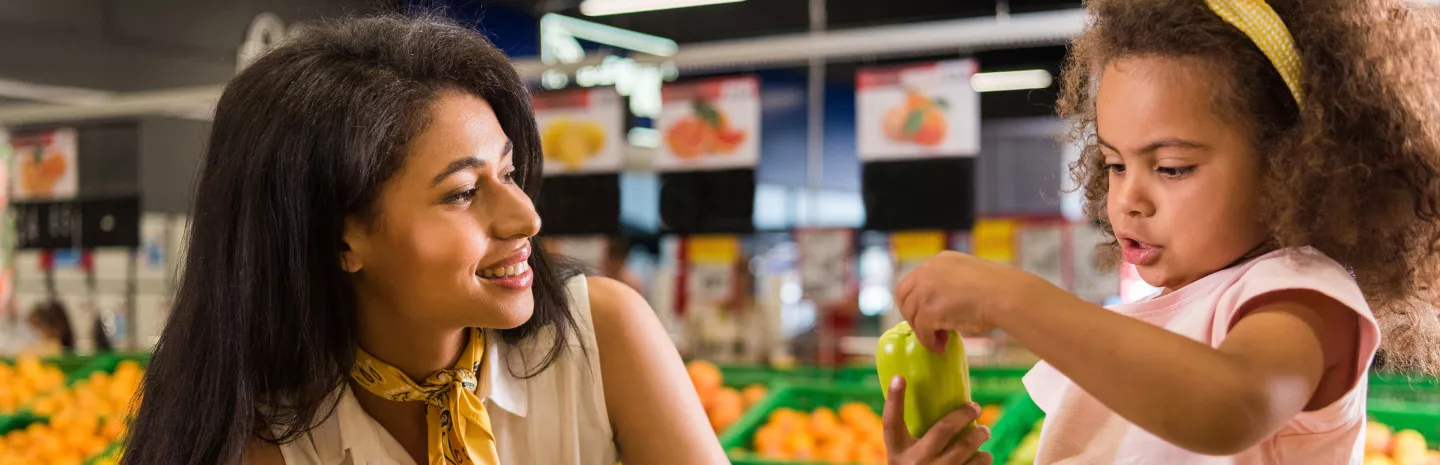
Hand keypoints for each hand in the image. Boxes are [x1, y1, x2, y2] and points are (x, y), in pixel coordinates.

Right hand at [883, 376, 991, 464]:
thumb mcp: (903, 458)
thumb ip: (914, 439)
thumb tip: (923, 398)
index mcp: (897, 453)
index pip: (890, 422)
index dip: (893, 399)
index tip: (899, 378)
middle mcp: (916, 464)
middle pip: (945, 430)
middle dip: (965, 414)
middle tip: (976, 408)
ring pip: (969, 451)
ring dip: (981, 440)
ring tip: (983, 434)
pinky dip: (984, 460)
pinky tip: (983, 457)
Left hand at [895, 251, 1048, 351]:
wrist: (1007, 295)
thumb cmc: (998, 289)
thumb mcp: (969, 276)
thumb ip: (951, 284)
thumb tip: (943, 304)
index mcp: (939, 261)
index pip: (913, 280)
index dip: (916, 300)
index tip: (927, 313)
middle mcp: (928, 271)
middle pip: (903, 296)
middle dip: (913, 315)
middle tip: (929, 329)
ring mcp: (926, 291)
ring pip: (912, 315)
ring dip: (924, 331)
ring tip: (941, 340)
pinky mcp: (929, 311)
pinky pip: (921, 331)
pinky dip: (929, 342)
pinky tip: (941, 347)